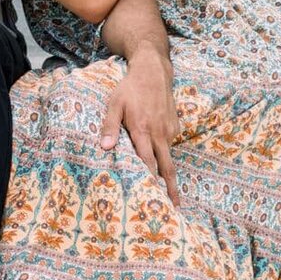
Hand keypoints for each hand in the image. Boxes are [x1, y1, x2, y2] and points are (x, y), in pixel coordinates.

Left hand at [99, 49, 180, 205]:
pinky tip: (160, 161)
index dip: (149, 181)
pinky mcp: (175, 126)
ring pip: (169, 156)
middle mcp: (159, 133)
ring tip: (167, 193)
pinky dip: (166, 155)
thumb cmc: (129, 88)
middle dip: (170, 188)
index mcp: (143, 130)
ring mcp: (169, 130)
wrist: (153, 72)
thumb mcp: (114, 104)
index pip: (147, 162)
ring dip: (168, 174)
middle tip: (173, 208)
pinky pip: (170, 145)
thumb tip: (105, 148)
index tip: (152, 198)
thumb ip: (109, 126)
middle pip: (167, 167)